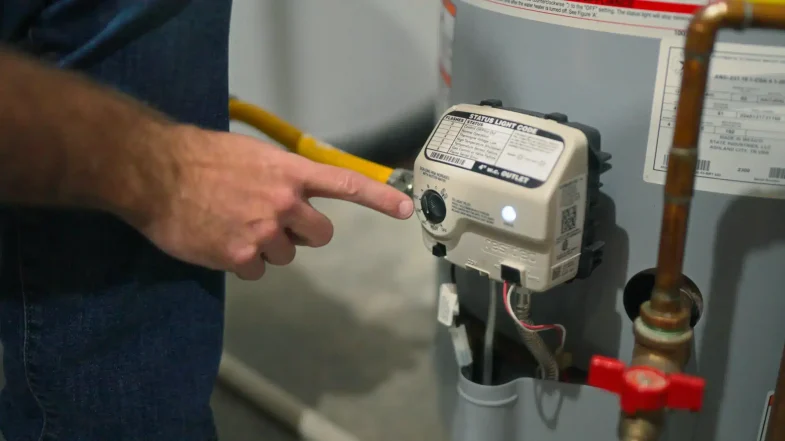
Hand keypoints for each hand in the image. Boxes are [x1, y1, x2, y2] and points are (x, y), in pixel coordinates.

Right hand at [133, 126, 413, 279]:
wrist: (156, 172)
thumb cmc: (201, 156)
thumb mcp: (250, 155)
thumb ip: (280, 176)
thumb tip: (292, 195)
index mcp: (289, 172)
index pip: (344, 184)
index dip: (378, 198)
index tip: (405, 209)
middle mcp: (284, 203)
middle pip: (320, 235)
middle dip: (302, 233)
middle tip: (274, 222)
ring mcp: (264, 232)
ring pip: (285, 255)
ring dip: (266, 246)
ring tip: (232, 225)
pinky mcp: (240, 256)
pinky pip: (255, 271)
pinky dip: (240, 261)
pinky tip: (219, 241)